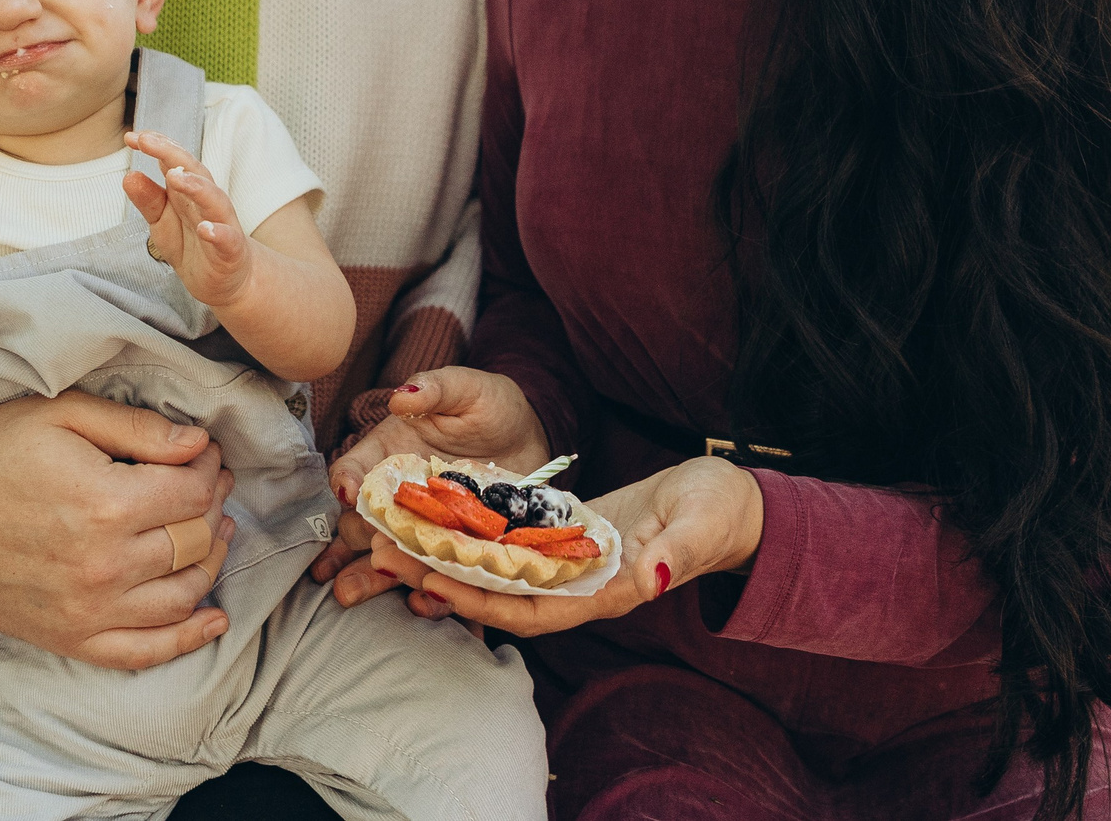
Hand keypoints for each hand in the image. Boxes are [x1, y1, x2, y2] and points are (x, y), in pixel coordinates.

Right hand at [0, 390, 238, 670]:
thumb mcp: (62, 414)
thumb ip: (136, 427)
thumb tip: (198, 443)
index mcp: (107, 503)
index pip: (192, 492)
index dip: (209, 469)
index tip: (206, 455)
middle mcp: (106, 564)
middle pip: (194, 541)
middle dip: (213, 507)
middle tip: (211, 486)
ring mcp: (90, 610)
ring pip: (183, 594)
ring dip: (211, 562)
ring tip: (214, 534)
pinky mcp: (72, 637)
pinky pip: (144, 651)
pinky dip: (186, 639)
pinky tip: (212, 622)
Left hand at [124, 132, 254, 308]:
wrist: (227, 281)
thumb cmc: (192, 245)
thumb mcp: (162, 224)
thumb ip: (148, 200)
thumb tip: (128, 175)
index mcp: (188, 192)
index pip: (174, 161)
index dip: (156, 146)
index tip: (132, 136)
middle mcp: (207, 201)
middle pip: (194, 171)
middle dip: (171, 153)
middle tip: (147, 140)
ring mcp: (222, 224)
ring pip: (214, 200)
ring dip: (196, 187)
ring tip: (175, 177)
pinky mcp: (231, 251)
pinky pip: (227, 239)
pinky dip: (217, 233)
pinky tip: (205, 229)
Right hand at [310, 368, 548, 611]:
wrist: (530, 438)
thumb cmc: (489, 405)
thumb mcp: (466, 388)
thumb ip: (436, 388)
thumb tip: (402, 395)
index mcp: (389, 454)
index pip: (356, 469)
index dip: (347, 482)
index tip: (350, 496)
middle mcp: (399, 495)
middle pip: (362, 522)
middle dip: (348, 545)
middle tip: (335, 570)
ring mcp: (424, 527)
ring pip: (388, 555)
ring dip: (368, 577)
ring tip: (350, 596)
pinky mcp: (453, 550)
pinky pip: (433, 575)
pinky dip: (427, 594)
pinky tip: (421, 606)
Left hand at [364, 455, 765, 636]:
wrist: (727, 502)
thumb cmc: (718, 512)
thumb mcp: (700, 525)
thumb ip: (674, 555)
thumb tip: (650, 578)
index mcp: (608, 589)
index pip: (533, 608)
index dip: (481, 600)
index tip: (433, 581)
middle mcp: (580, 584)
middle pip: (499, 593)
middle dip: (442, 578)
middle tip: (383, 554)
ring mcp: (572, 562)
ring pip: (498, 569)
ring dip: (447, 556)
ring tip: (393, 535)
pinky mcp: (568, 534)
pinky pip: (513, 543)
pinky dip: (475, 533)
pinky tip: (438, 514)